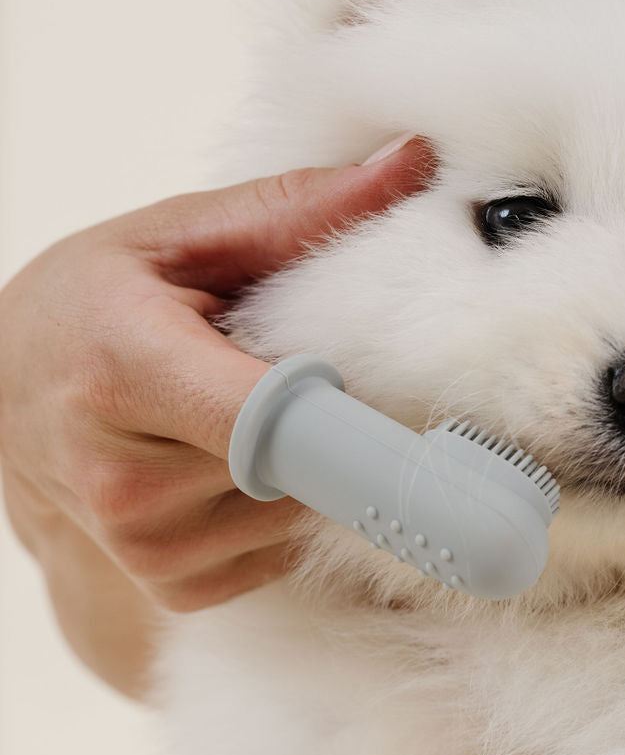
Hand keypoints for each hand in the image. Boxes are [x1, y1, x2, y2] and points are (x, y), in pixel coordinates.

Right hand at [0, 135, 435, 692]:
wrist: (3, 405)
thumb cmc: (87, 309)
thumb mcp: (173, 239)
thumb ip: (295, 210)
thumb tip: (411, 165)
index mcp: (125, 369)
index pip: (278, 422)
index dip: (364, 427)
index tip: (449, 441)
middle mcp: (127, 478)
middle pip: (310, 467)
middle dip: (334, 422)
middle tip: (303, 377)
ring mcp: (147, 547)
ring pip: (304, 511)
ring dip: (306, 469)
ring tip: (240, 417)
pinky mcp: (173, 589)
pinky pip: (281, 550)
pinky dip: (278, 509)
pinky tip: (227, 469)